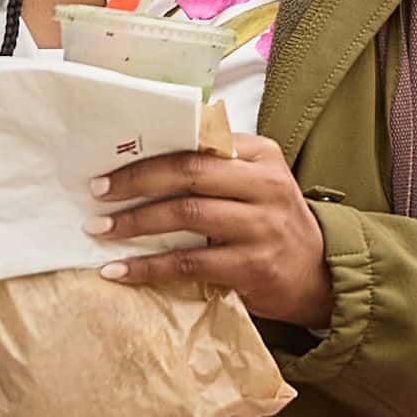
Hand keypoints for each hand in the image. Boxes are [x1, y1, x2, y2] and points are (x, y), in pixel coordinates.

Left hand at [93, 128, 327, 322]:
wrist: (319, 276)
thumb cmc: (272, 224)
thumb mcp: (256, 183)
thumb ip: (215, 167)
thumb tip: (142, 159)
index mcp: (260, 154)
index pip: (199, 139)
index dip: (152, 148)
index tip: (111, 157)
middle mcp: (265, 184)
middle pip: (190, 171)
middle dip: (136, 180)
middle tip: (97, 191)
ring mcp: (261, 225)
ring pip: (187, 214)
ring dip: (136, 222)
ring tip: (101, 230)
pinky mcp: (253, 266)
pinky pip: (190, 263)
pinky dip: (149, 267)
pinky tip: (120, 270)